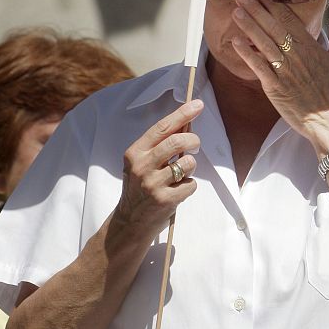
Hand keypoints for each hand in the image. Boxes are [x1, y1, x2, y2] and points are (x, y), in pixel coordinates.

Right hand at [115, 100, 202, 238]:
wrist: (130, 223)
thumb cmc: (139, 188)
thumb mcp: (141, 163)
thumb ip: (159, 146)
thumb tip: (185, 123)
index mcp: (135, 153)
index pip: (162, 127)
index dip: (182, 114)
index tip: (198, 105)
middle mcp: (142, 166)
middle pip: (176, 141)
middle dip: (192, 139)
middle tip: (196, 143)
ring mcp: (153, 184)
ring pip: (188, 163)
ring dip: (191, 166)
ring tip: (181, 173)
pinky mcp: (165, 200)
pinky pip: (191, 184)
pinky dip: (189, 185)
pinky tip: (178, 191)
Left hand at [231, 0, 328, 153]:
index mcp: (311, 47)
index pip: (290, 19)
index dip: (274, 4)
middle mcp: (296, 56)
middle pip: (273, 27)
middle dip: (257, 10)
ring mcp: (285, 71)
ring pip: (264, 43)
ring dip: (249, 26)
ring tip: (236, 11)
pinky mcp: (275, 87)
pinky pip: (258, 67)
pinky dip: (247, 54)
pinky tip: (236, 41)